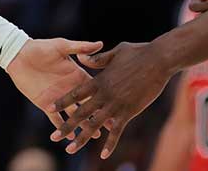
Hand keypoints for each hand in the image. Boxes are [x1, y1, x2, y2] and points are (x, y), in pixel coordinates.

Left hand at [6, 38, 102, 129]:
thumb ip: (79, 47)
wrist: (19, 55)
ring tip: (94, 138)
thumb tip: (100, 43)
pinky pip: (56, 119)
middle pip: (88, 106)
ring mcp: (59, 98)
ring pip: (75, 116)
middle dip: (98, 117)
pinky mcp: (46, 104)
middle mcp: (70, 89)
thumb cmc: (41, 48)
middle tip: (110, 128)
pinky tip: (70, 137)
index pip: (95, 89)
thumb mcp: (61, 46)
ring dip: (83, 126)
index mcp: (77, 75)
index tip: (117, 106)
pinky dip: (63, 128)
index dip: (106, 98)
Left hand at [49, 41, 172, 158]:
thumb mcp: (115, 53)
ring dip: (82, 138)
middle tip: (53, 138)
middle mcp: (104, 94)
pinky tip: (104, 155)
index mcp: (99, 80)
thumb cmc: (139, 53)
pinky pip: (117, 131)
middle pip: (80, 113)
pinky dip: (110, 143)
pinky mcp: (129, 111)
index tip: (48, 108)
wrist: (159, 59)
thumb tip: (82, 59)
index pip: (75, 93)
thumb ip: (97, 59)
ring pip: (94, 124)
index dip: (61, 101)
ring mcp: (116, 104)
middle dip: (66, 126)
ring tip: (70, 149)